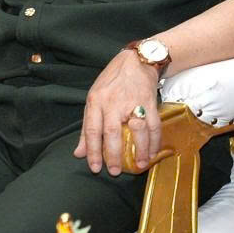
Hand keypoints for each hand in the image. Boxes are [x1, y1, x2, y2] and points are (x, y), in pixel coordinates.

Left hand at [75, 49, 161, 173]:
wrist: (136, 61)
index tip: (95, 168)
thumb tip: (79, 153)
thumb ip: (86, 127)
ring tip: (141, 165)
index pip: (92, 130)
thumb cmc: (111, 81)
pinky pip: (154, 125)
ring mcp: (133, 102)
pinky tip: (154, 152)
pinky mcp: (150, 102)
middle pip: (113, 132)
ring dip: (140, 150)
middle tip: (115, 171)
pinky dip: (155, 141)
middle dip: (114, 155)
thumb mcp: (93, 99)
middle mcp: (113, 102)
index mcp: (96, 101)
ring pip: (137, 130)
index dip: (93, 151)